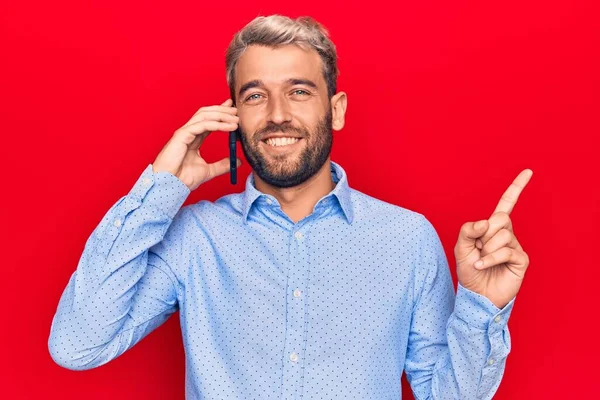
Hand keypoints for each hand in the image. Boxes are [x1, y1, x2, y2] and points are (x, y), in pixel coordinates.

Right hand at [152, 98, 240, 190]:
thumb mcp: (208, 171)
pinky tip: (229, 127)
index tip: (233, 112)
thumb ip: (222, 165)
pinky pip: (202, 125)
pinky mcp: (182, 135)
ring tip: (236, 118)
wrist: (171, 186)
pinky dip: (217, 124)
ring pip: (204, 116)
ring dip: (222, 115)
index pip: (208, 121)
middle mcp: (188, 132)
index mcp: (193, 138)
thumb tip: (237, 162)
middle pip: (206, 114)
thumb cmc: (182, 179)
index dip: (221, 114)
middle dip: (222, 110)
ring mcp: (184, 132)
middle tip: (236, 111)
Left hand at [454, 169, 532, 307]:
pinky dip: (489, 258)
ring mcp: (515, 246)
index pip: (507, 203)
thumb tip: (485, 223)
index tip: (528, 171)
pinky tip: (482, 265)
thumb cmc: (469, 270)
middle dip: (484, 233)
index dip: (516, 188)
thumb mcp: (460, 247)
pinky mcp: (521, 260)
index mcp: (493, 227)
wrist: (476, 294)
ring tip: (481, 260)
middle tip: (478, 248)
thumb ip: (467, 230)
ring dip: (485, 249)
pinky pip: (505, 251)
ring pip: (502, 235)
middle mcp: (507, 233)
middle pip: (500, 218)